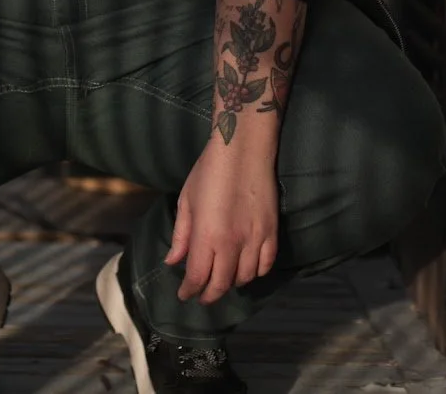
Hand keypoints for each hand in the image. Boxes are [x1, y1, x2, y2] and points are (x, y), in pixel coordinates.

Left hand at [165, 133, 280, 305]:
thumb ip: (181, 234)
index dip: (189, 291)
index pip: (197, 277)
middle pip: (221, 284)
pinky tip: (246, 270)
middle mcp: (231, 243)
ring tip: (222, 282)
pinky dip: (255, 273)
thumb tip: (172, 261)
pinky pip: (266, 265)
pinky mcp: (272, 232)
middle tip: (201, 297)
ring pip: (245, 278)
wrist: (243, 149)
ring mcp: (255, 239)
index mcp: (206, 236)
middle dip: (209, 295)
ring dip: (231, 285)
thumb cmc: (209, 171)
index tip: (184, 296)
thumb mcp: (187, 200)